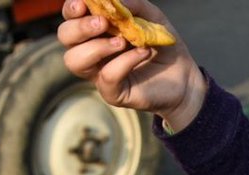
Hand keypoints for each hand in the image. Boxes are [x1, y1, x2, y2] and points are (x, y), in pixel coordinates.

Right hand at [58, 0, 206, 130]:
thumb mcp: (150, 16)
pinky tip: (142, 53)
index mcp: (95, 30)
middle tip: (103, 23)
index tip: (83, 4)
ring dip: (96, 47)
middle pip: (65, 37)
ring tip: (122, 42)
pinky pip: (106, 76)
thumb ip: (132, 4)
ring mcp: (98, 73)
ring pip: (75, 61)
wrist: (183, 74)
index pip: (70, 18)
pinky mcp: (112, 92)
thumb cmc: (161, 43)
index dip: (72, 9)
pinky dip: (124, 62)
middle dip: (80, 27)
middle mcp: (91, 51)